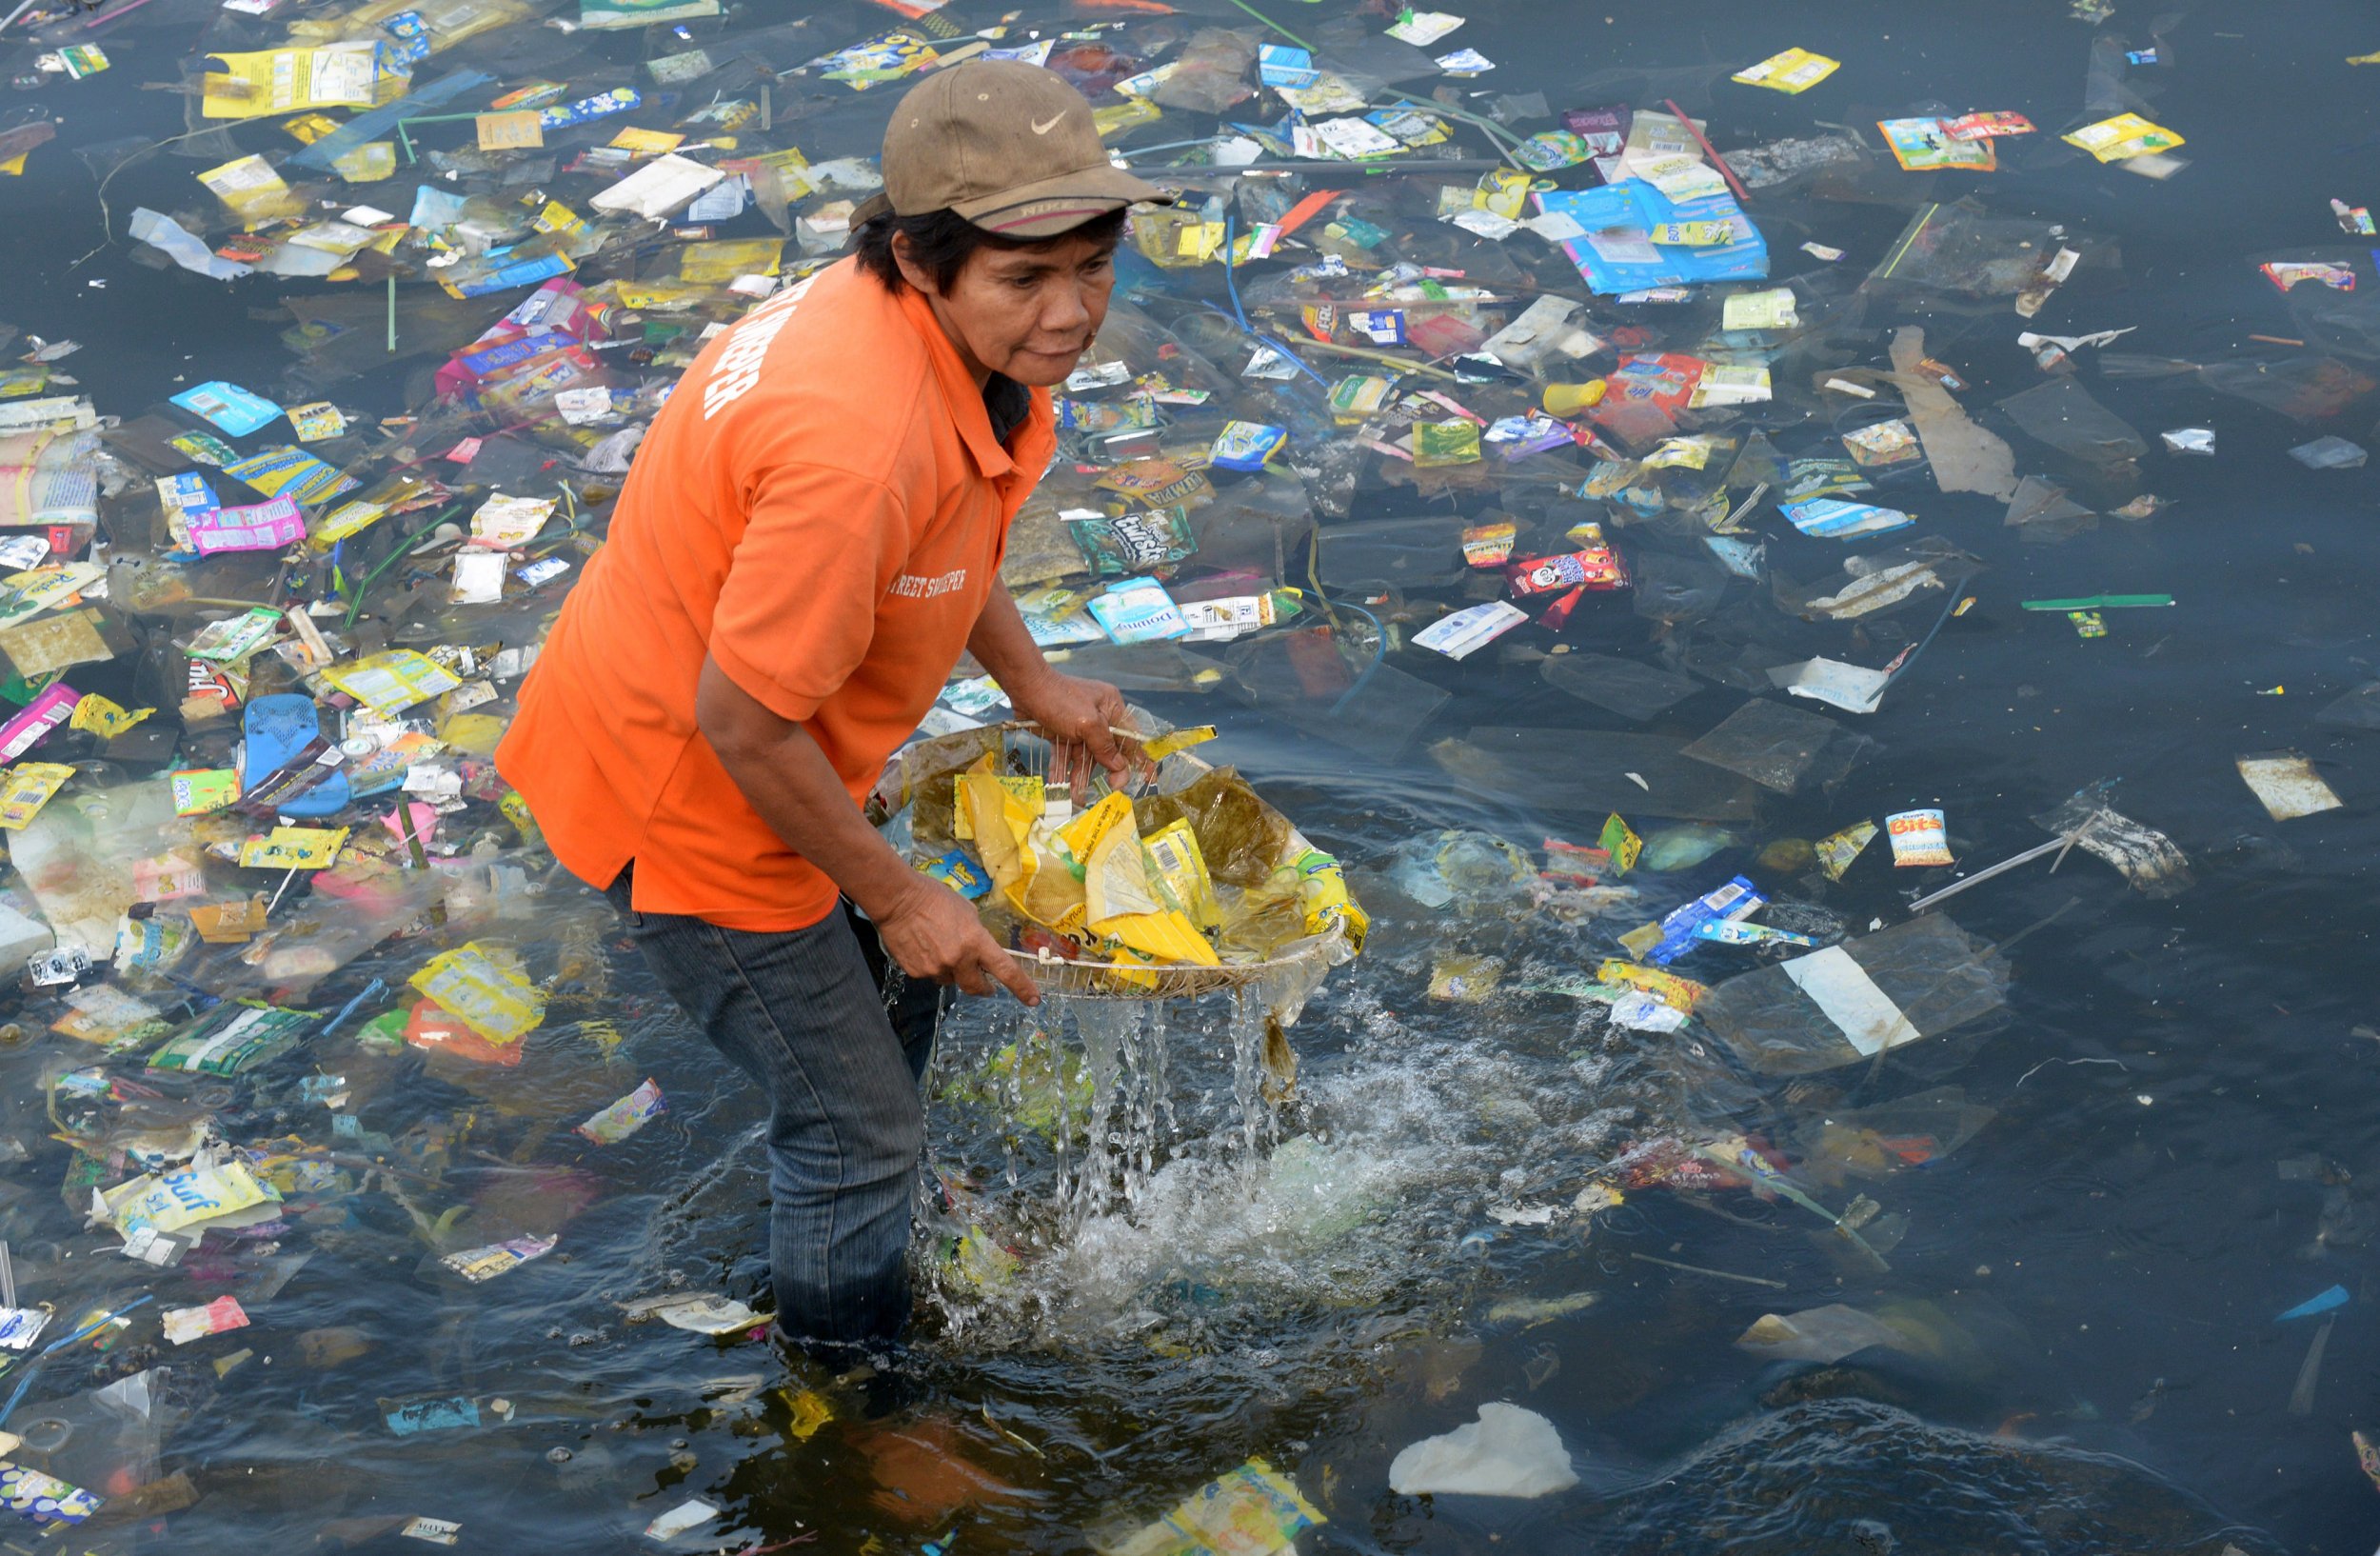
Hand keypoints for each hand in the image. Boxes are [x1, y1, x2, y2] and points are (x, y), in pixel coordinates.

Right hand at [876, 874, 1039, 1004]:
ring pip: (951, 980)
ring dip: (952, 971)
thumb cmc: (935, 898)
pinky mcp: (916, 972)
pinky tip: (923, 947)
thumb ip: (976, 935)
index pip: (1005, 970)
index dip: (1022, 987)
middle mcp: (958, 960)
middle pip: (977, 988)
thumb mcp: (967, 911)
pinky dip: (931, 966)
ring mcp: (936, 969)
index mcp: (975, 942)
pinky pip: (931, 975)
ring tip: (939, 947)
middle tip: (986, 985)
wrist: (898, 900)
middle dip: (984, 987)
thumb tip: (978, 950)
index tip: (1034, 1000)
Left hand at [1007, 669, 1149, 799]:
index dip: (1140, 758)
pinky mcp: (1061, 734)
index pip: (1131, 737)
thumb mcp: (1087, 723)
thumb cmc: (1060, 700)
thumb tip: (1119, 766)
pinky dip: (1062, 770)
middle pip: (1107, 751)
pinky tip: (1058, 786)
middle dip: (1105, 772)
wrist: (1025, 687)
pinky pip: (1066, 756)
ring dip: (1080, 776)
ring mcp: (1079, 727)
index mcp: (1112, 709)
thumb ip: (1104, 746)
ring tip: (1075, 795)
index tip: (1148, 778)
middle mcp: (1098, 719)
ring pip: (1084, 757)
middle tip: (1109, 790)